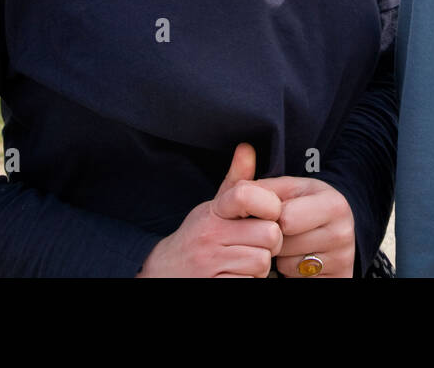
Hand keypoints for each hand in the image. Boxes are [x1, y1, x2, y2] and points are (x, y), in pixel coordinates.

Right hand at [137, 143, 283, 277]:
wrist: (162, 272)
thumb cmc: (197, 238)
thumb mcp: (214, 207)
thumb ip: (236, 180)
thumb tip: (248, 147)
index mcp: (213, 211)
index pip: (248, 195)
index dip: (270, 205)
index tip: (269, 213)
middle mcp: (209, 235)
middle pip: (269, 234)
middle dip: (270, 243)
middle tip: (257, 244)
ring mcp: (210, 264)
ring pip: (262, 262)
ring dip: (260, 266)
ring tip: (244, 261)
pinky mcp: (214, 286)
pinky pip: (251, 283)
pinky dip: (249, 282)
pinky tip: (237, 276)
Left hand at [254, 176, 355, 278]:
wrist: (332, 228)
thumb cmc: (304, 205)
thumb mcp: (289, 190)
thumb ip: (264, 185)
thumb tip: (241, 169)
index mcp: (333, 204)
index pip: (286, 218)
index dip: (272, 216)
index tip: (275, 213)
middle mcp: (342, 232)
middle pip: (285, 243)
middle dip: (276, 237)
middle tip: (284, 229)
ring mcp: (341, 259)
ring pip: (288, 264)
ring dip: (281, 255)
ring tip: (291, 243)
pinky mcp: (337, 276)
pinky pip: (296, 278)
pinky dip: (290, 271)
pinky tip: (297, 257)